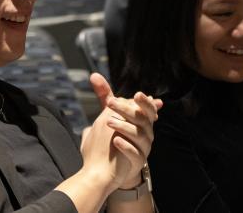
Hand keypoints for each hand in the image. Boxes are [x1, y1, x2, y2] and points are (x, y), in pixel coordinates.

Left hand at [82, 73, 162, 189]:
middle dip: (128, 110)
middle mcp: (146, 133)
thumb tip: (94, 75)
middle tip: (110, 103)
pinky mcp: (137, 163)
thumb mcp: (109, 114)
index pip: (148, 108)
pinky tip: (115, 141)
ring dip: (124, 127)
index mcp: (142, 121)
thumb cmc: (114, 136)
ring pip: (139, 135)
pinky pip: (135, 154)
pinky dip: (126, 147)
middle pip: (143, 119)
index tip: (136, 94)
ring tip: (108, 122)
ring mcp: (143, 149)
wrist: (112, 168)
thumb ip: (105, 96)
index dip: (144, 101)